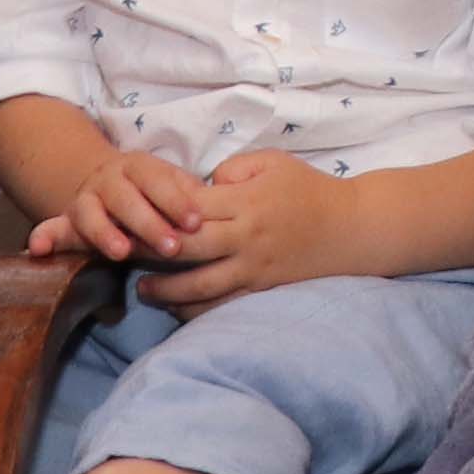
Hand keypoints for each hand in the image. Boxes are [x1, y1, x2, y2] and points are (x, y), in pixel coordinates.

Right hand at [33, 147, 211, 265]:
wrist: (103, 178)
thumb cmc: (151, 189)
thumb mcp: (170, 183)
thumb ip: (188, 193)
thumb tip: (218, 204)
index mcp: (140, 166)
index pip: (159, 180)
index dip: (176, 200)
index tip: (195, 223)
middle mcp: (110, 178)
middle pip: (127, 198)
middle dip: (149, 224)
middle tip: (171, 248)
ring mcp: (86, 197)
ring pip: (92, 213)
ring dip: (105, 234)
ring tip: (122, 253)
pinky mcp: (68, 218)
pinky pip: (53, 227)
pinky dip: (44, 237)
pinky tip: (37, 249)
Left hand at [139, 150, 354, 311]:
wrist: (352, 228)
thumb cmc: (309, 189)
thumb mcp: (272, 162)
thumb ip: (230, 170)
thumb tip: (197, 189)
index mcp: (246, 201)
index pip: (188, 208)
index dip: (156, 212)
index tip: (131, 213)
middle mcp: (246, 238)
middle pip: (185, 249)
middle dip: (148, 252)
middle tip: (121, 252)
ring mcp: (254, 269)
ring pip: (200, 287)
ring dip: (166, 290)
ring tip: (143, 289)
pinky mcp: (262, 290)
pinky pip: (222, 306)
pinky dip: (195, 311)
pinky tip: (176, 308)